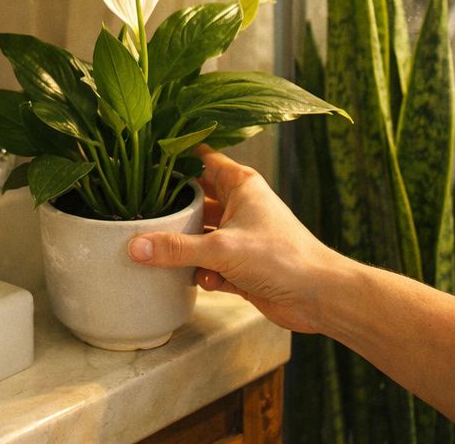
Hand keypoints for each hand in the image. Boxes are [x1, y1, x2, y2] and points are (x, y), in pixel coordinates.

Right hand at [126, 149, 342, 333]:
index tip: (146, 161)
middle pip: (196, 199)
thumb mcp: (222, 249)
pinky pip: (210, 264)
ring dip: (186, 248)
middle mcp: (241, 206)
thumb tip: (136, 246)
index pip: (202, 158)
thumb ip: (176, 249)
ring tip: (166, 254)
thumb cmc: (282, 258)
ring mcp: (241, 236)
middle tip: (143, 214)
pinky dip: (204, 274)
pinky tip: (205, 282)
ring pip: (200, 235)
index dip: (176, 157)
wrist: (319, 297)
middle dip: (173, 210)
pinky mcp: (242, 265)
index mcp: (241, 185)